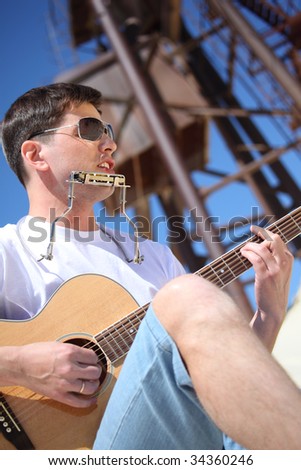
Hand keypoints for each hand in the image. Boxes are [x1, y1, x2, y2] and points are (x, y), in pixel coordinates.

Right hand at [14, 341, 101, 407]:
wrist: (20, 366)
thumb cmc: (37, 353)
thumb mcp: (58, 345)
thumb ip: (74, 352)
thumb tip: (88, 357)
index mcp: (70, 352)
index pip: (93, 357)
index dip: (93, 358)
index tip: (90, 360)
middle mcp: (69, 368)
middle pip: (95, 372)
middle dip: (95, 371)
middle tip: (91, 370)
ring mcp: (65, 383)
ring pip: (90, 387)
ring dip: (93, 384)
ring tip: (90, 382)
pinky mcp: (59, 395)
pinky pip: (79, 402)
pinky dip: (88, 402)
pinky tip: (92, 399)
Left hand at [240, 225, 293, 348]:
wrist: (273, 309)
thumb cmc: (273, 290)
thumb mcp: (279, 273)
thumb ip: (273, 259)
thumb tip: (261, 244)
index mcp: (288, 260)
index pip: (278, 240)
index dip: (266, 233)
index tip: (256, 230)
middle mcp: (284, 263)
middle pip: (273, 239)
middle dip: (261, 232)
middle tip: (252, 230)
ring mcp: (275, 270)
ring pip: (261, 248)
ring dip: (250, 246)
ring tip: (244, 249)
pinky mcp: (265, 276)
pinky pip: (254, 258)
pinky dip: (247, 253)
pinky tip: (243, 254)